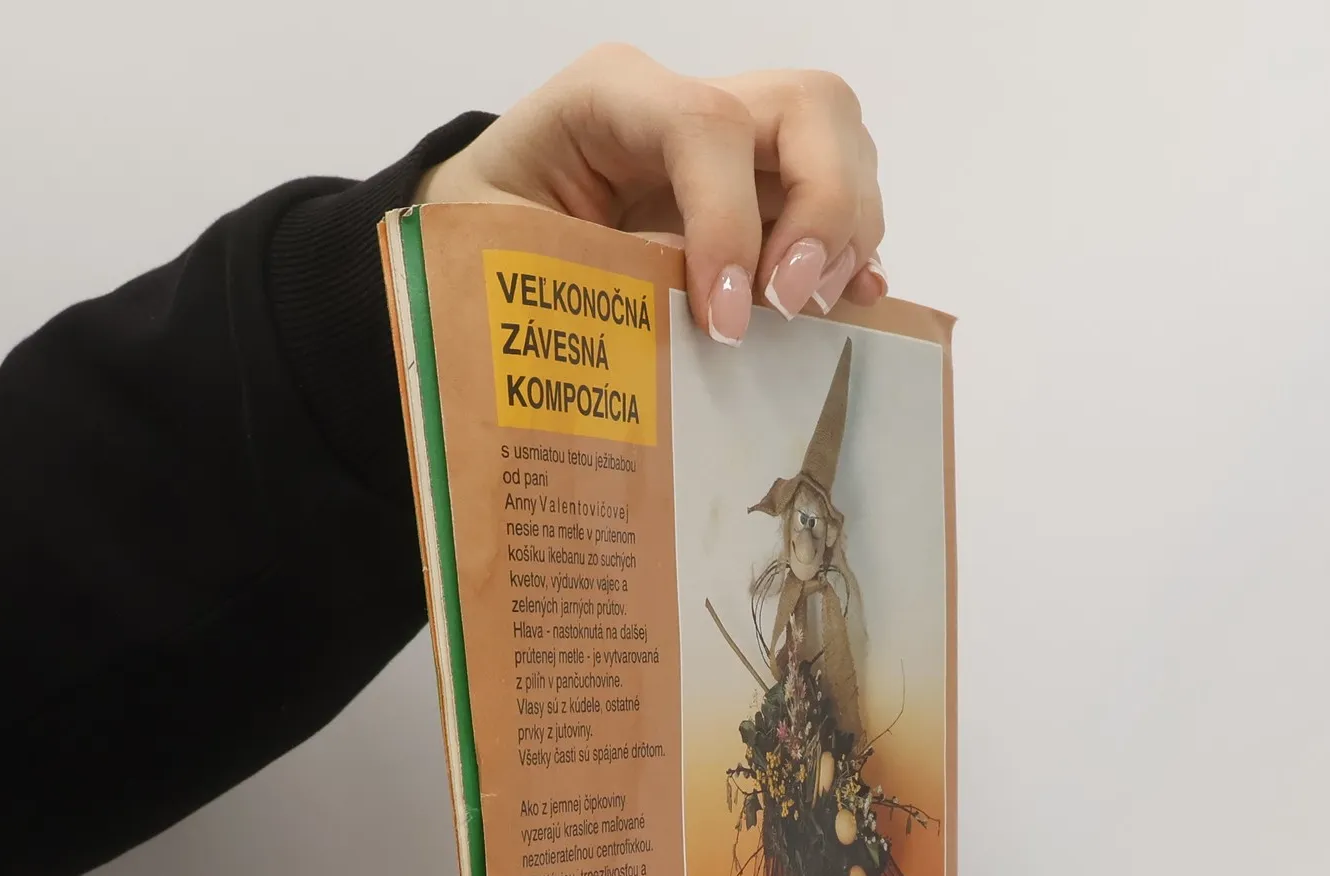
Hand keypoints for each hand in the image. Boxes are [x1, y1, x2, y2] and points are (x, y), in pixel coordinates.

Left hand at [418, 44, 886, 345]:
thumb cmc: (479, 237)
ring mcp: (735, 146)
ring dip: (844, 234)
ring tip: (801, 312)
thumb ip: (582, 275)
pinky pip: (838, 200)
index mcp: (612, 97)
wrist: (478, 239)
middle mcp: (687, 106)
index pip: (706, 125)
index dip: (729, 222)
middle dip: (824, 209)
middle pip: (810, 108)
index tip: (724, 321)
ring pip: (840, 144)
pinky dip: (851, 254)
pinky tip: (839, 307)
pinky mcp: (756, 196)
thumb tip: (671, 324)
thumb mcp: (500, 252)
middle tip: (788, 303)